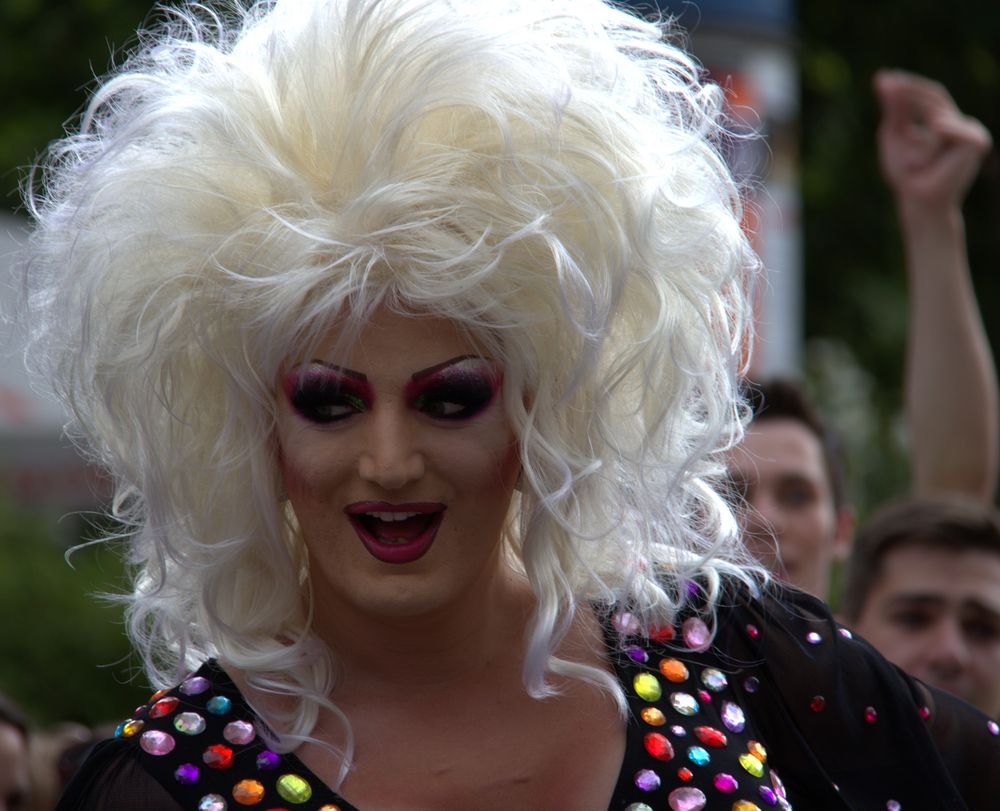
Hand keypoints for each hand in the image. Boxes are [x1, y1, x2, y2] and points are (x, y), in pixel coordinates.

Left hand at [874, 70, 991, 210]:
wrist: (918, 201)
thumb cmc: (906, 174)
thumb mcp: (893, 137)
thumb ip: (893, 110)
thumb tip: (883, 79)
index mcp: (943, 121)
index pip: (929, 94)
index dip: (907, 85)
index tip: (883, 77)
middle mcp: (960, 123)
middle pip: (934, 96)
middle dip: (907, 92)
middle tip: (884, 85)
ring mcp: (971, 130)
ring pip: (935, 117)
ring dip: (916, 143)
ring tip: (913, 165)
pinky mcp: (976, 140)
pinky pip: (943, 129)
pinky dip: (928, 147)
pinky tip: (924, 164)